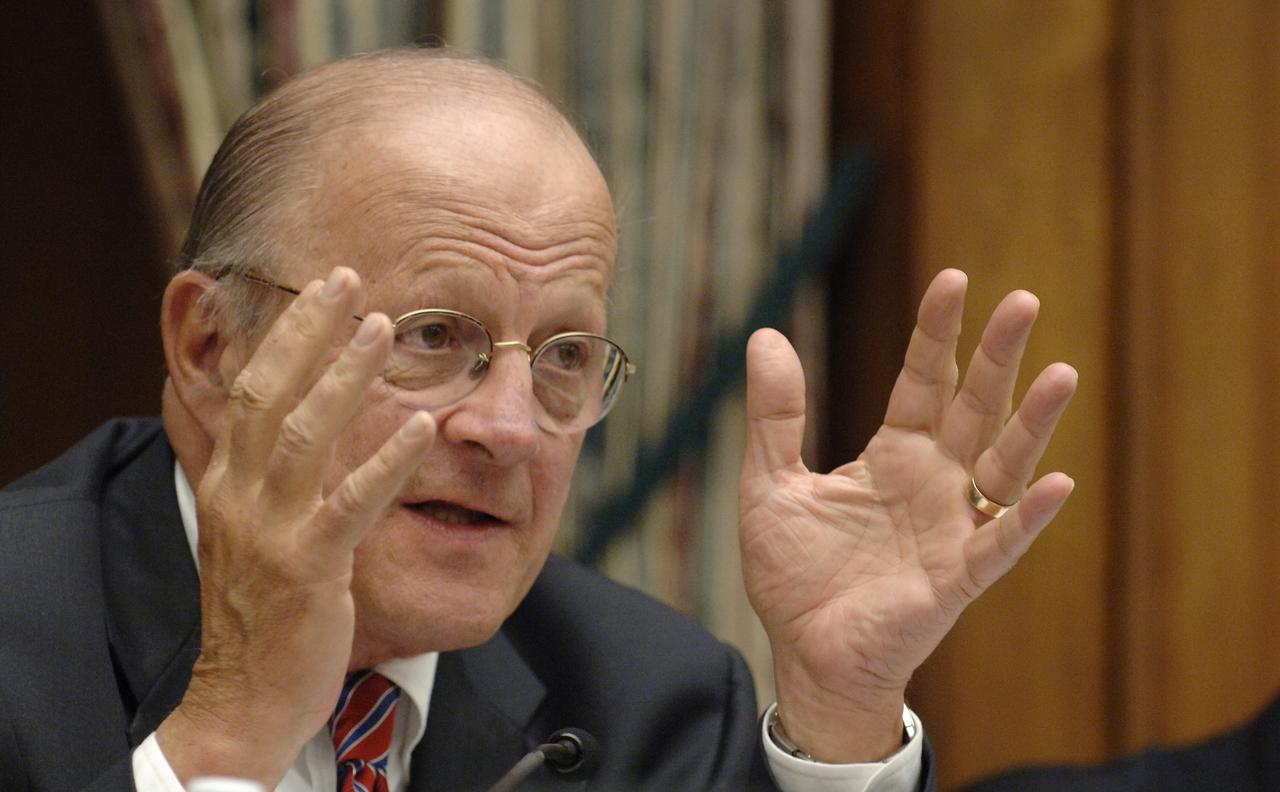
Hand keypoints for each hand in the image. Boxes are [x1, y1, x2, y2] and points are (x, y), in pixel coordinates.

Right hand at [156, 268, 435, 784]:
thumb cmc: (266, 614)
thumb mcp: (262, 533)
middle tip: (348, 277)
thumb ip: (282, 479)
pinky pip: (351, 504)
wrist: (243, 700)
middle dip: (309, 330)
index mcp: (231, 482)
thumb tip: (319, 425)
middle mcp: (240, 496)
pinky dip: (387, 460)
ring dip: (347, 376)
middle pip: (269, 392)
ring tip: (384, 328)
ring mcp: (270, 531)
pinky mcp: (307, 570)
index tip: (324, 287)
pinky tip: (424, 427)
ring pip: (306, 434)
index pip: (252, 389)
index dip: (288, 334)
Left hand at [739, 269, 1076, 761]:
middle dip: (997, 357)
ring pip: (1002, 465)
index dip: (937, 333)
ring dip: (1032, 424)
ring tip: (1062, 374)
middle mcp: (933, 482)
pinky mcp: (955, 579)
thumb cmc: (795, 575)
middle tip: (1024, 300)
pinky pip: (999, 544)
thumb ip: (775, 414)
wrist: (804, 655)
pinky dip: (1026, 517)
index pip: (922, 381)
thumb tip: (766, 334)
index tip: (954, 278)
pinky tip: (1054, 483)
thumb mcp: (770, 483)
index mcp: (893, 456)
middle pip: (973, 408)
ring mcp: (951, 528)